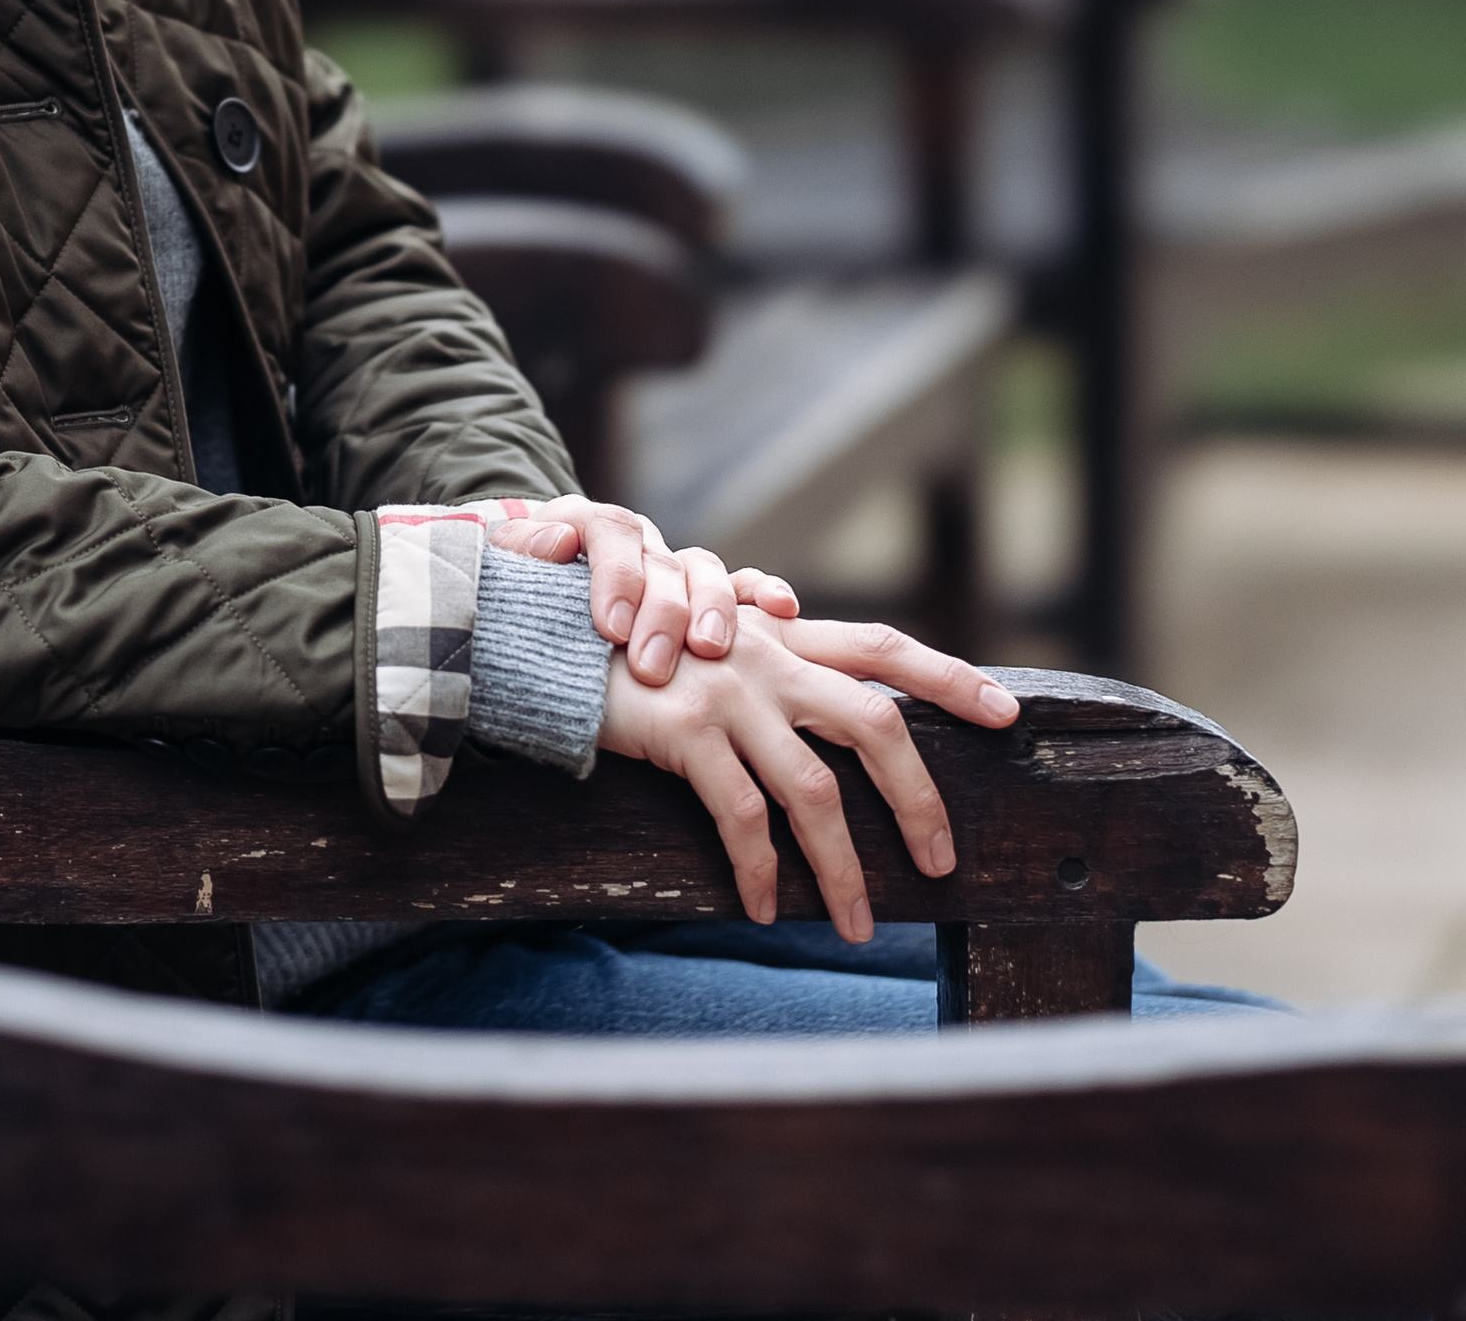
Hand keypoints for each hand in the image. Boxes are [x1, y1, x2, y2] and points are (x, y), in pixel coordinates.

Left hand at [482, 496, 799, 683]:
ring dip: (712, 608)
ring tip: (710, 649)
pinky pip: (743, 585)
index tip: (611, 628)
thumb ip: (520, 550)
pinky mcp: (705, 593)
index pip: (606, 531)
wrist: (538, 583)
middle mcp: (638, 541)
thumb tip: (551, 543)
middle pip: (661, 561)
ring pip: (705, 571)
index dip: (614, 576)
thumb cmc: (521, 590)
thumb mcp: (506, 569)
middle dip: (662, 613)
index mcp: (588, 524)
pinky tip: (781, 609)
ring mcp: (674, 565)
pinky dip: (764, 591)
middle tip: (653, 665)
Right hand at [599, 608, 1021, 939]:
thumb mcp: (707, 648)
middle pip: (873, 723)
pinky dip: (759, 869)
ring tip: (854, 924)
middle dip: (917, 797)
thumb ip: (767, 668)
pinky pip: (741, 816)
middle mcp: (767, 657)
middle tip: (939, 862)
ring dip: (840, 867)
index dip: (949, 678)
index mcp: (781, 637)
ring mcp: (729, 694)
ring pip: (813, 791)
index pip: (882, 648)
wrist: (552, 637)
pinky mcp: (686, 730)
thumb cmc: (634, 654)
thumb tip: (828, 716)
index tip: (1009, 715)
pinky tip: (765, 907)